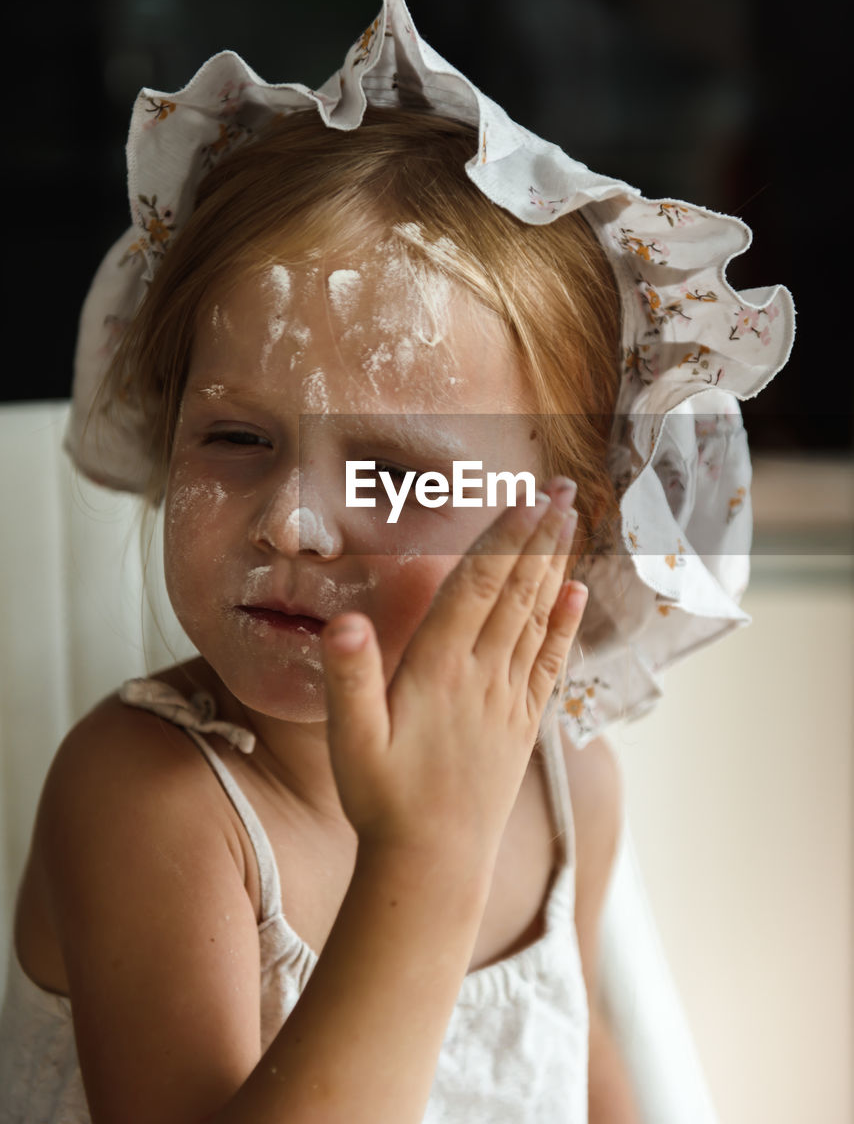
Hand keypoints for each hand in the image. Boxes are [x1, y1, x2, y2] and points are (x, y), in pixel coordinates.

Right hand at [320, 478, 586, 866]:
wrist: (433, 866)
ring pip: (535, 617)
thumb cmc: (382, 801)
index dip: (501, 538)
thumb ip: (349, 679)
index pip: (475, 588)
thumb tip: (343, 622)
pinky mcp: (522, 724)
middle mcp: (482, 677)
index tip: (524, 496)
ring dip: (553, 564)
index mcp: (439, 671)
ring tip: (569, 520)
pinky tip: (575, 593)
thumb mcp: (350, 742)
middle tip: (560, 488)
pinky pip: (549, 662)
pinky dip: (564, 623)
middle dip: (538, 535)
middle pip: (515, 591)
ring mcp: (508, 700)